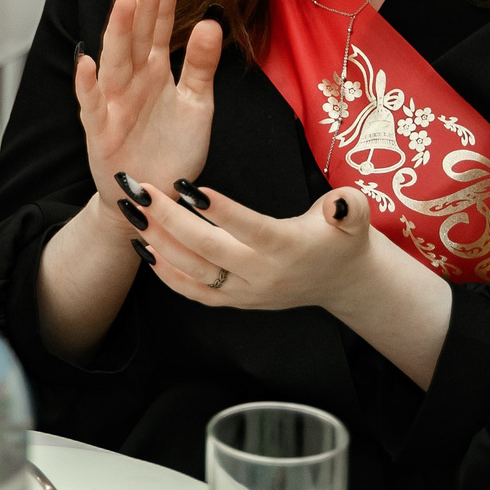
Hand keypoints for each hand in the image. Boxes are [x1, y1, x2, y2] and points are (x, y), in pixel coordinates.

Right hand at [77, 0, 218, 209]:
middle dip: (144, 2)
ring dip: (117, 31)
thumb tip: (210, 22)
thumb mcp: (198, 105)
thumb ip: (202, 66)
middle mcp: (132, 79)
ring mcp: (114, 102)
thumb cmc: (172, 149)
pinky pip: (93, 103)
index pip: (159, 23)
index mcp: (155, 69)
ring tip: (124, 1)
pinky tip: (87, 63)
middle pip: (136, 34)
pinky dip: (88, 84)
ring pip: (115, 60)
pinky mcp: (100, 129)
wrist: (153, 196)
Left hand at [128, 181, 378, 314]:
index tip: (189, 188)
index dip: (222, 211)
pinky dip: (165, 273)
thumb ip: (350, 207)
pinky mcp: (235, 301)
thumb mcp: (355, 216)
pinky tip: (143, 247)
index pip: (251, 229)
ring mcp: (246, 292)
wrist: (342, 281)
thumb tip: (341, 205)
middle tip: (142, 191)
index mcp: (289, 248)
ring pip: (194, 272)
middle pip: (210, 249)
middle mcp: (264, 274)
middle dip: (170, 220)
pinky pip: (194, 293)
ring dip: (158, 243)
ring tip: (133, 213)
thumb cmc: (342, 237)